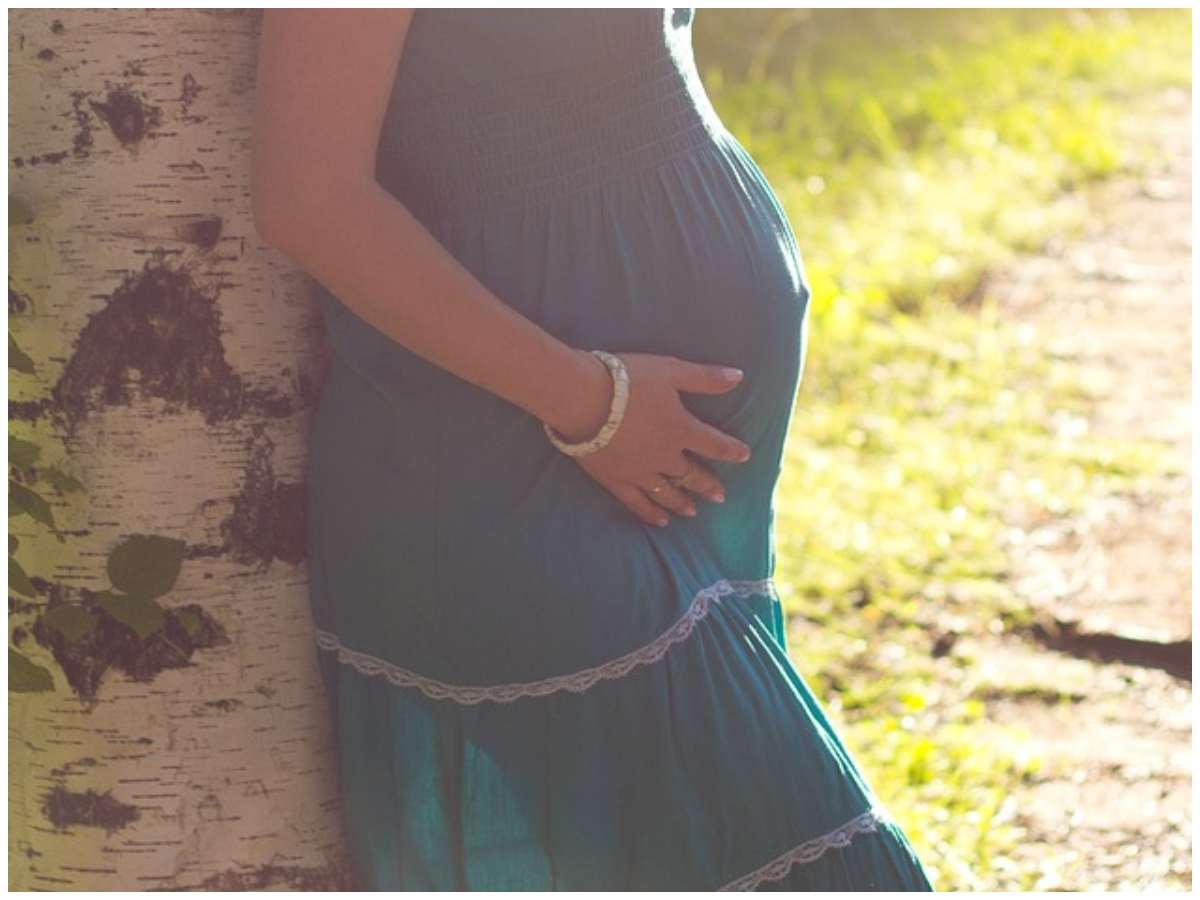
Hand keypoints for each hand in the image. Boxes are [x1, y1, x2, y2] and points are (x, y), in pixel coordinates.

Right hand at [552, 350, 751, 527]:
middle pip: (691, 474)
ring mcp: (640, 471)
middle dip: (708, 485)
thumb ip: (705, 378)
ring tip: (693, 512)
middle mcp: (664, 456)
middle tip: (720, 497)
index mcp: (681, 429)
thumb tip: (739, 376)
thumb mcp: (671, 370)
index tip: (744, 456)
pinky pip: (637, 502)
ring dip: (682, 502)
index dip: (732, 451)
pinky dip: (651, 512)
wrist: (583, 398)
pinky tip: (660, 521)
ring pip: (667, 493)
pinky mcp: (615, 480)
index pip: (714, 444)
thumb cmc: (627, 379)